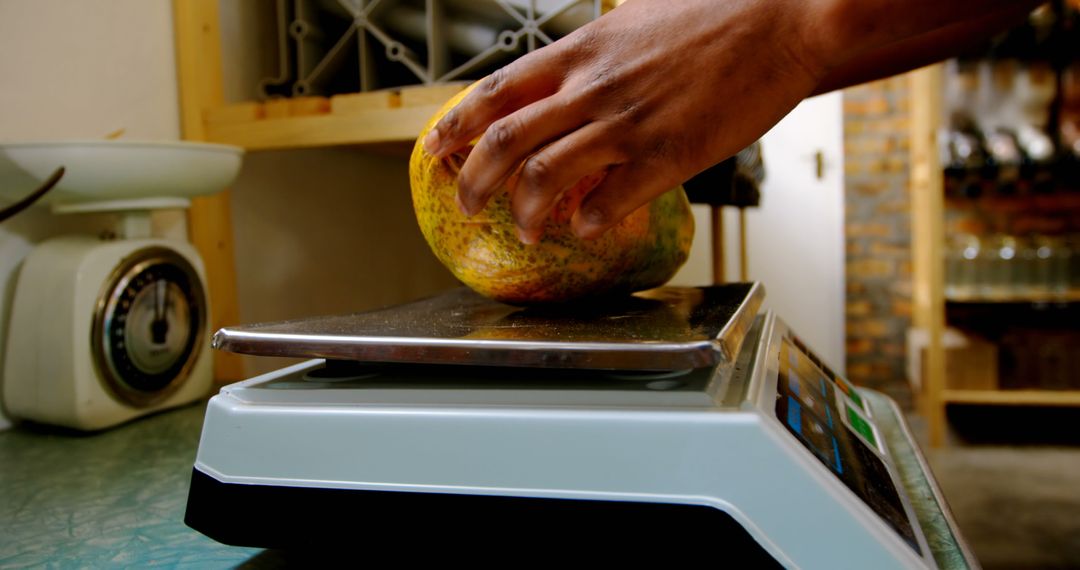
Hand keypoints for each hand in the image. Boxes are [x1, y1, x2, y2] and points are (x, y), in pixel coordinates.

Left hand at [423, 0, 827, 241]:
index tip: (437, 150)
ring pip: (543, 178)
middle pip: (503, 142)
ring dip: (523, 213)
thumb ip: (591, 52)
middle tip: (468, 204)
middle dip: (473, 182)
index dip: (456, 126)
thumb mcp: (632, 18)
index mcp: (581, 51)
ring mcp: (626, 124)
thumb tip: (565, 74)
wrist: (784, 20)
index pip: (495, 92)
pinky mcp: (667, 156)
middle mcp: (591, 87)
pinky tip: (585, 229)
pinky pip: (608, 202)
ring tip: (524, 230)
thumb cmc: (715, 14)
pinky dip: (586, 223)